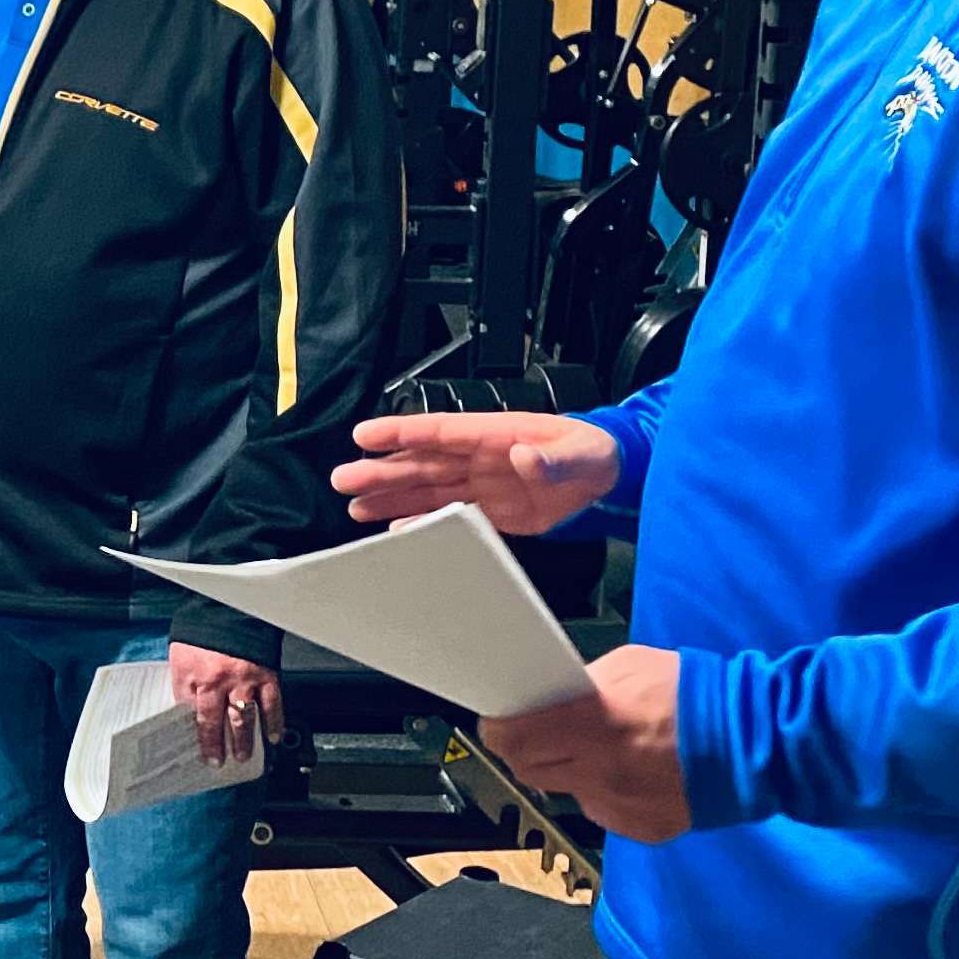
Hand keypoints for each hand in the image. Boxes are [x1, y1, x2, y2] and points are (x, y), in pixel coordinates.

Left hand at [172, 643, 283, 767]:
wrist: (227, 607)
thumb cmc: (202, 632)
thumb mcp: (181, 659)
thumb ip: (183, 686)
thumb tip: (185, 712)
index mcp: (201, 678)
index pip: (201, 718)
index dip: (204, 740)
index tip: (206, 756)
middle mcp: (224, 682)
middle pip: (224, 722)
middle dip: (222, 746)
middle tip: (222, 762)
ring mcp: (247, 679)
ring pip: (247, 717)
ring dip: (246, 740)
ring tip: (244, 755)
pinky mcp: (267, 673)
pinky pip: (273, 703)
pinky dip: (274, 721)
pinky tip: (273, 735)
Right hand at [334, 411, 621, 535]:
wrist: (614, 480)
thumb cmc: (596, 454)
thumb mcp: (581, 452)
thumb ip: (551, 458)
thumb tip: (520, 457)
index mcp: (496, 434)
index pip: (439, 432)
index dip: (400, 434)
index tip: (365, 436)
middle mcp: (481, 458)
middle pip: (421, 463)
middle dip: (381, 471)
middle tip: (344, 479)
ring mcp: (484, 485)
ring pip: (427, 490)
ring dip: (391, 497)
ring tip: (356, 506)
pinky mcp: (493, 511)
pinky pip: (449, 515)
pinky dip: (421, 521)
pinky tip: (395, 526)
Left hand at [480, 647, 687, 842]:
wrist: (753, 740)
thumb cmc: (695, 694)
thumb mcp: (629, 666)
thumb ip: (584, 683)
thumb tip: (550, 695)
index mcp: (593, 724)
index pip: (512, 739)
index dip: (498, 730)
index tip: (497, 723)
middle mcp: (600, 772)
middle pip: (529, 770)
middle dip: (526, 749)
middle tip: (539, 733)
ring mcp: (619, 805)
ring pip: (567, 791)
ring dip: (571, 771)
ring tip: (601, 748)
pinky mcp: (640, 828)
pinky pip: (603, 810)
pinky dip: (608, 791)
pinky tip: (633, 771)